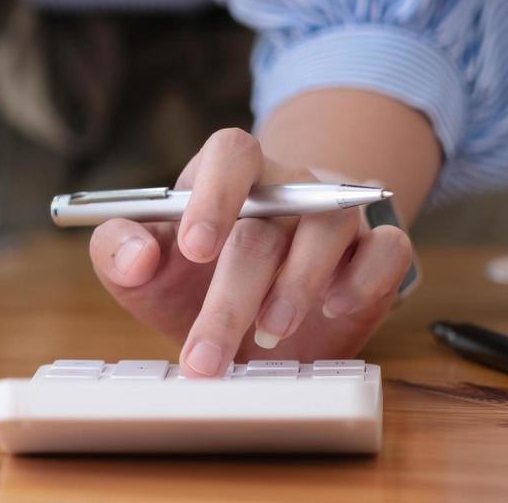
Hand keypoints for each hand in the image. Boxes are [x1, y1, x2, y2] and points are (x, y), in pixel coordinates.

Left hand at [87, 128, 412, 376]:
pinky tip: (333, 308)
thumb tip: (136, 256)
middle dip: (233, 293)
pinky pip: (389, 248)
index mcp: (229, 173)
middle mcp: (287, 184)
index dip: (214, 195)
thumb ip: (118, 253)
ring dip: (296, 287)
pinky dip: (366, 279)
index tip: (193, 251)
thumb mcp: (145, 271)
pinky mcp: (377, 249)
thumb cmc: (192, 278)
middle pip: (269, 218)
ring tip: (266, 336)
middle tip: (204, 354)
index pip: (231, 152)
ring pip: (330, 227)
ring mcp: (336, 212)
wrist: (256, 305)